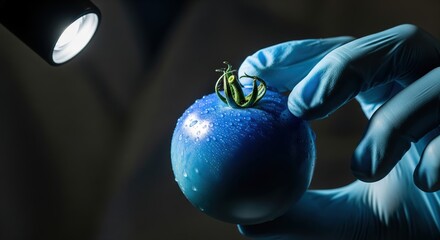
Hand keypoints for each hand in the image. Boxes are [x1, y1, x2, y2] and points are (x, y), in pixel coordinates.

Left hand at [237, 24, 439, 238]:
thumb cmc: (407, 227)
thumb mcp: (346, 223)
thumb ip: (302, 216)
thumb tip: (247, 218)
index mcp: (387, 93)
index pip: (341, 57)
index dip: (298, 56)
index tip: (253, 74)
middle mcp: (424, 89)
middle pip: (393, 45)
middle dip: (343, 66)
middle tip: (300, 107)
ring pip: (434, 82)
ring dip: (393, 122)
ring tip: (363, 169)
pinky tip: (425, 182)